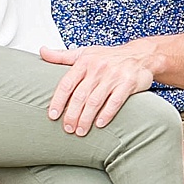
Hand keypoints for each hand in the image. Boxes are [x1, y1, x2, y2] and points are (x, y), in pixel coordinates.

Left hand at [42, 44, 157, 136]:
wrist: (141, 54)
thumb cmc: (110, 57)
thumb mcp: (85, 52)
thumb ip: (62, 55)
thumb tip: (42, 52)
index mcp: (85, 61)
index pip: (67, 84)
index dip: (58, 101)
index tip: (53, 116)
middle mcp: (98, 68)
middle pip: (80, 96)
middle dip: (72, 115)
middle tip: (68, 128)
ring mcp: (114, 76)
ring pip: (95, 101)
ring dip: (86, 119)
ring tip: (80, 131)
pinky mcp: (128, 84)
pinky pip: (115, 102)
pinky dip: (106, 114)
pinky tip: (99, 124)